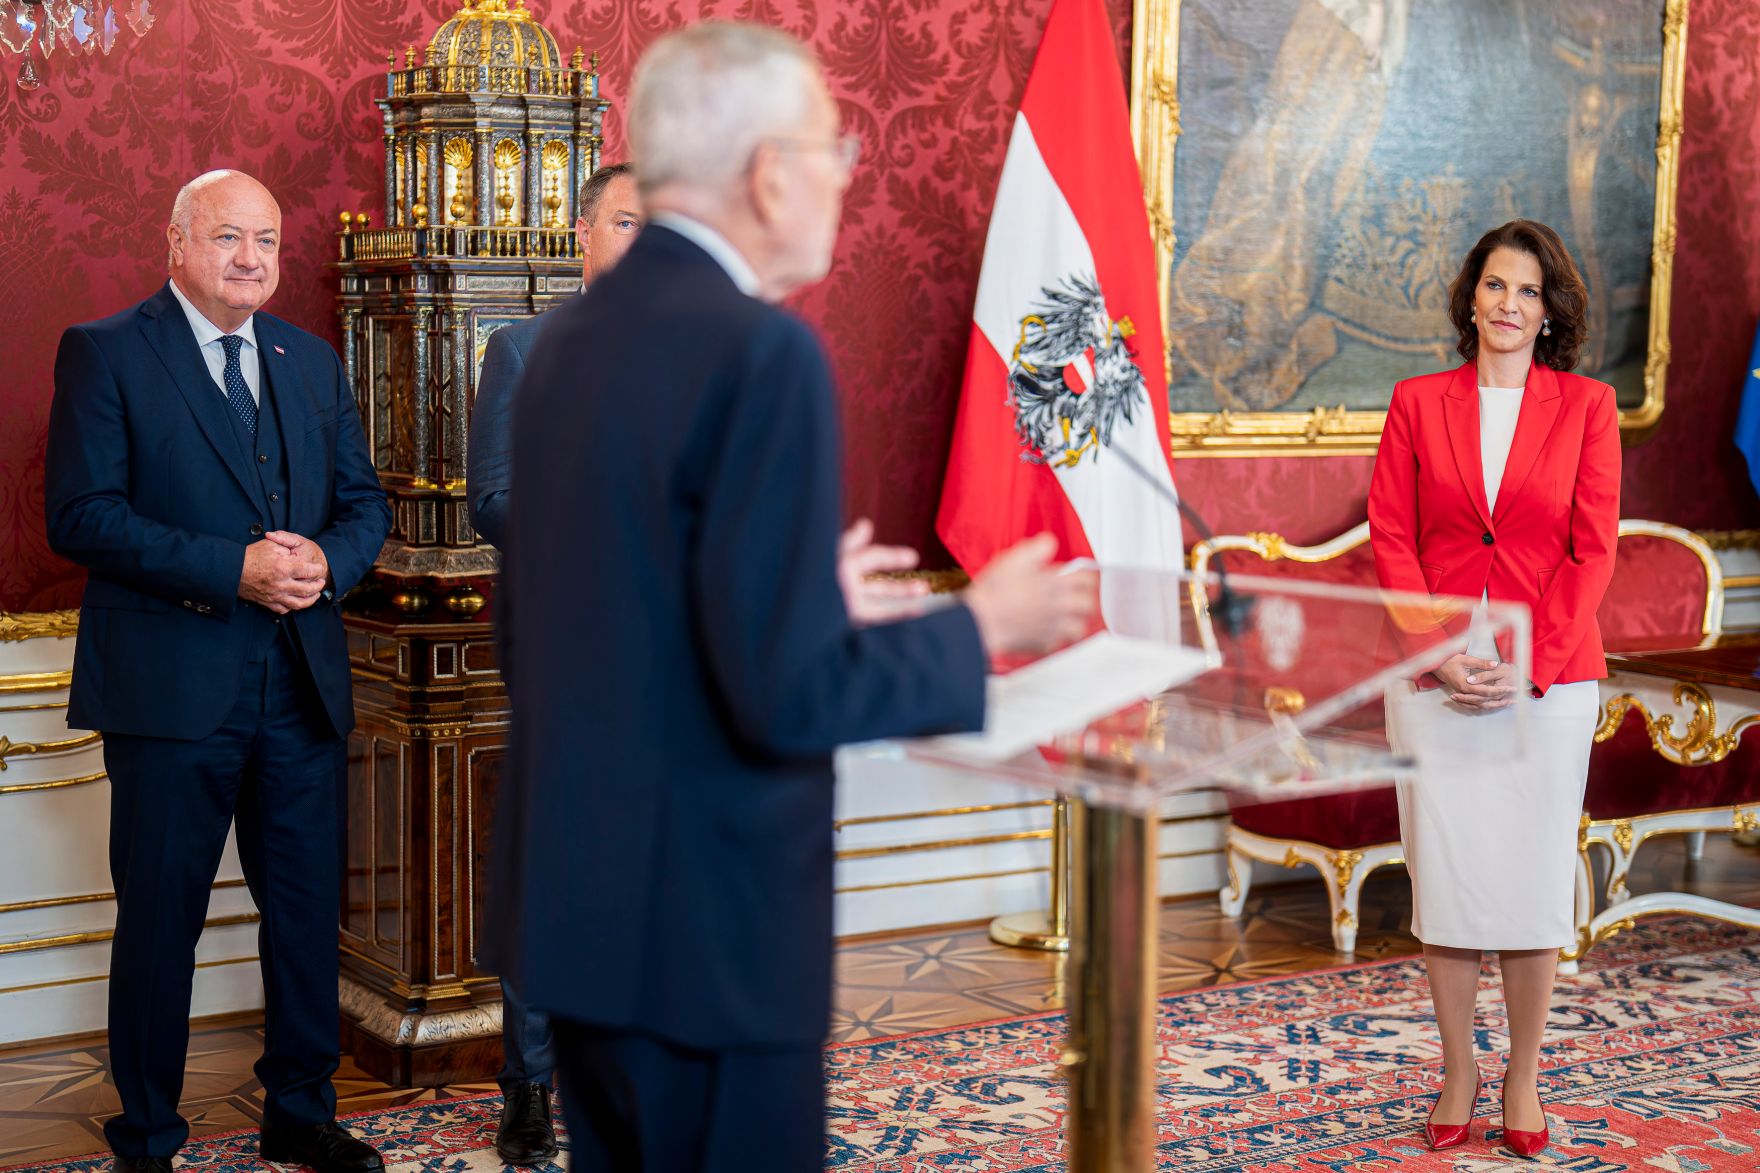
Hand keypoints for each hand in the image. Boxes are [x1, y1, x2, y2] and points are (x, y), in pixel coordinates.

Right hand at [238, 535, 326, 613]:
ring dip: (310, 600)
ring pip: (299, 604)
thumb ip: (286, 549)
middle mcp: (281, 584)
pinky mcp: (267, 602)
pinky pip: (284, 609)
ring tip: (315, 594)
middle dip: (318, 586)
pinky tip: (297, 601)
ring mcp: (274, 596)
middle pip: (308, 590)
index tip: (319, 568)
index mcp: (283, 568)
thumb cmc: (249, 556)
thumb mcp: (270, 545)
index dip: (317, 569)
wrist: (230, 570)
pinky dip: (293, 607)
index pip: (309, 571)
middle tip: (321, 582)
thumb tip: (297, 555)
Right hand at [837, 518, 929, 625]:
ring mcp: (848, 599)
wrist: (831, 609)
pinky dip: (900, 612)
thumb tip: (865, 524)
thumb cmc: (844, 576)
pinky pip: (882, 614)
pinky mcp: (858, 615)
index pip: (849, 546)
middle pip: (866, 565)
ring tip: (923, 588)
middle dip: (889, 559)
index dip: (858, 539)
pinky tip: (917, 610)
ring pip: (878, 590)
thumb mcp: (848, 555)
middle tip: (913, 557)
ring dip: (901, 589)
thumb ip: (855, 540)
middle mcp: (842, 578)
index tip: (868, 527)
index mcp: (842, 559)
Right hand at [962, 534, 1096, 655]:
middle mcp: (1061, 607)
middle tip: (1074, 597)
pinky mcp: (1043, 644)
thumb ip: (1038, 548)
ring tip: (1066, 617)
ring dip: (1075, 621)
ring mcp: (1054, 628)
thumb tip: (1049, 543)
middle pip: (1088, 604)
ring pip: (1079, 628)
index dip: (1083, 575)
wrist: (982, 621)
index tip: (1078, 576)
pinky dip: (1056, 638)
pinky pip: (1059, 643)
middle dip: (1083, 599)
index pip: (1087, 579)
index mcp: (1057, 584)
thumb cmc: (996, 592)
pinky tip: (1046, 631)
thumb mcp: (1016, 558)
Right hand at [1433, 654, 1517, 710]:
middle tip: (1515, 697)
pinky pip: (1474, 706)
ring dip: (1495, 705)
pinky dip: (1485, 707)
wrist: (1436, 665)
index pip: (1486, 690)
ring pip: (1481, 705)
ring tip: (1508, 703)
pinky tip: (1494, 706)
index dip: (1500, 690)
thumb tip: (1495, 664)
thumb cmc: (1449, 660)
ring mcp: (1462, 696)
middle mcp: (1464, 693)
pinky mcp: (1462, 696)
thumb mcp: (1466, 659)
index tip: (1512, 688)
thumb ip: (1481, 663)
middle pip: (1485, 700)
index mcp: (1465, 685)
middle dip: (1501, 699)